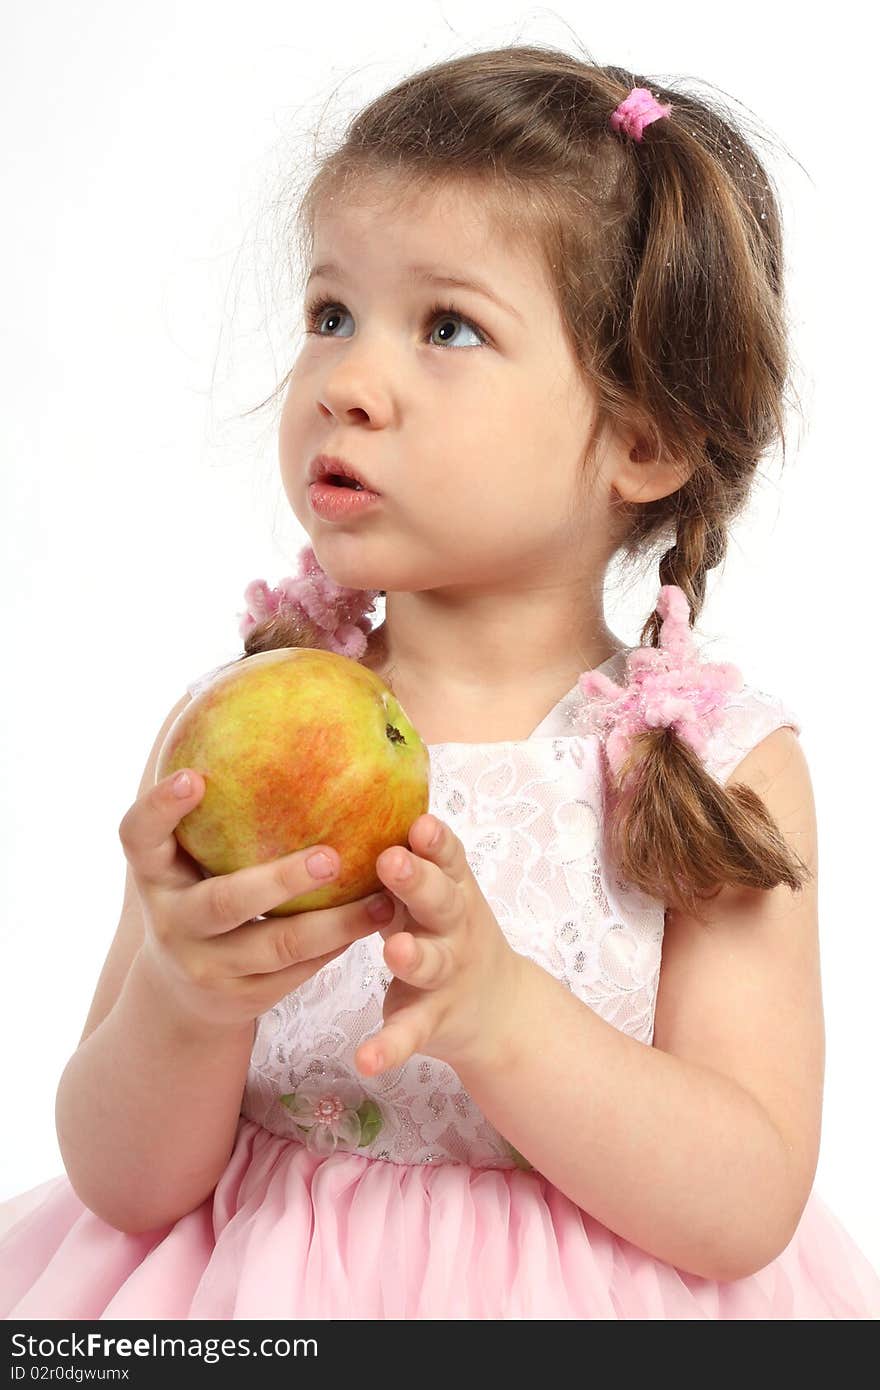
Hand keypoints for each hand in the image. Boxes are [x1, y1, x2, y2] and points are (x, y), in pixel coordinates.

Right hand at [118, 769, 397, 1030]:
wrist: (182, 994)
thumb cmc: (201, 891)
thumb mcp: (190, 858)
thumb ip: (218, 811)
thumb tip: (275, 712)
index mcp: (154, 874)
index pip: (138, 836)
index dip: (160, 807)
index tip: (195, 777)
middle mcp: (171, 921)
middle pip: (223, 902)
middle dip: (278, 881)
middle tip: (331, 857)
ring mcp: (204, 965)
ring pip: (275, 947)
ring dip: (334, 925)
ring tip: (382, 898)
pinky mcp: (240, 999)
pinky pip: (297, 973)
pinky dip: (337, 947)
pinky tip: (377, 919)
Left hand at [353, 814, 523, 1077]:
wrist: (497, 1008)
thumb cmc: (442, 928)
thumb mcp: (434, 890)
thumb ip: (409, 856)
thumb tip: (348, 790)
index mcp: (451, 888)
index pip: (448, 856)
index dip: (435, 840)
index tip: (418, 822)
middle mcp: (454, 926)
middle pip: (441, 900)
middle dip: (419, 880)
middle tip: (392, 860)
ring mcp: (447, 973)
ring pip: (431, 962)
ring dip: (414, 955)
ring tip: (394, 951)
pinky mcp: (433, 1019)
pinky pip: (410, 1032)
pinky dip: (389, 1047)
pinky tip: (365, 1060)